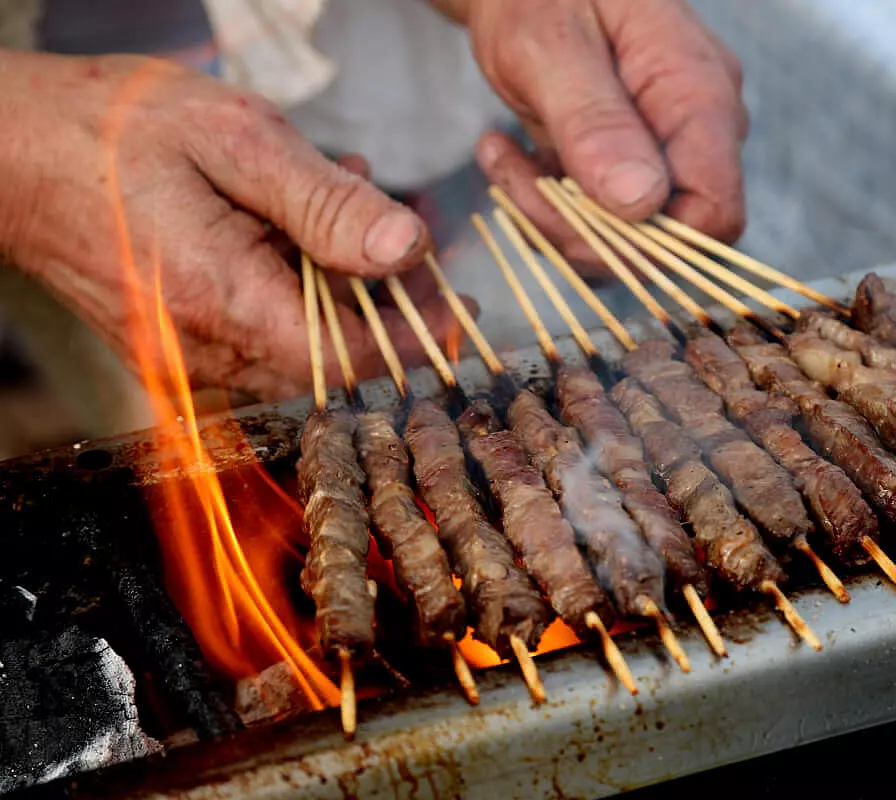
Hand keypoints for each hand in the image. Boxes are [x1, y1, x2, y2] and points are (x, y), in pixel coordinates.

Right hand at [0, 51, 471, 401]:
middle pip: (333, 358)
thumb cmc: (115, 129)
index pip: (351, 360)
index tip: (454, 298)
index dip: (413, 334)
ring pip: (301, 346)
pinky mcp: (175, 347)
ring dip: (341, 287)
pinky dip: (295, 289)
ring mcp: (185, 356)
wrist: (9, 151)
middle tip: (409, 236)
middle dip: (384, 301)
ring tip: (343, 199)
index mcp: (221, 302)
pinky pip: (260, 334)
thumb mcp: (237, 140)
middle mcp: (204, 351)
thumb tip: (410, 248)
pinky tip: (293, 224)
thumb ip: (327, 203)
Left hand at [458, 0, 747, 268]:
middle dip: (581, 230)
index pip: (715, 211)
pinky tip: (507, 154)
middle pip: (665, 236)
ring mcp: (665, 147)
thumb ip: (595, 121)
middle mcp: (696, 129)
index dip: (650, 241)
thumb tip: (638, 202)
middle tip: (511, 176)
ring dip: (551, 217)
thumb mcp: (551, 44)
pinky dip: (546, 205)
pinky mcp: (627, 162)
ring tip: (498, 155)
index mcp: (698, 93)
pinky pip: (599, 219)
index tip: (570, 214)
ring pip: (625, 237)